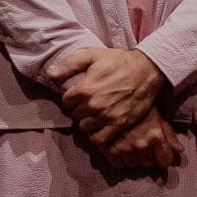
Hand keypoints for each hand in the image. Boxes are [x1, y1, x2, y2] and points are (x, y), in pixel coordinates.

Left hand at [49, 45, 164, 147]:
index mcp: (85, 88)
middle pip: (75, 116)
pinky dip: (97, 137)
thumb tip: (50, 74)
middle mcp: (94, 105)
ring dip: (87, 123)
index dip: (70, 98)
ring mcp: (107, 117)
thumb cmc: (119, 61)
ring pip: (85, 129)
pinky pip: (100, 140)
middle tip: (86, 105)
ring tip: (93, 116)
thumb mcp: (93, 55)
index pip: (66, 102)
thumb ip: (69, 64)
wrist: (147, 70)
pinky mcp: (119, 125)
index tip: (77, 95)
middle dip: (78, 110)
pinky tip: (100, 129)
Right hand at [106, 110, 182, 174]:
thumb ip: (170, 134)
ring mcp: (125, 148)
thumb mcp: (158, 117)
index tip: (158, 153)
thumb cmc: (140, 107)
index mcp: (156, 136)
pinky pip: (118, 164)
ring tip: (130, 145)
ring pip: (133, 165)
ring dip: (133, 158)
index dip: (162, 157)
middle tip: (142, 145)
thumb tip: (180, 150)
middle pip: (148, 164)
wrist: (115, 97)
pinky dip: (118, 159)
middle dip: (147, 157)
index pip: (165, 162)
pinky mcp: (110, 149)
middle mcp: (141, 144)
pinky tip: (119, 148)